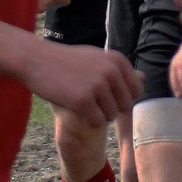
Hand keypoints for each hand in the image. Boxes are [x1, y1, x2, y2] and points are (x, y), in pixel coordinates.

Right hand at [23, 41, 141, 127]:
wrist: (37, 60)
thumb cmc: (69, 61)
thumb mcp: (97, 58)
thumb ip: (119, 70)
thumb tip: (144, 79)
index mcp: (117, 60)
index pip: (137, 91)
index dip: (122, 97)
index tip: (106, 93)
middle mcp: (111, 71)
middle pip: (125, 106)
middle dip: (110, 107)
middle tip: (91, 98)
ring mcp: (97, 86)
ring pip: (111, 116)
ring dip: (98, 113)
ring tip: (81, 99)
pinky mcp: (83, 101)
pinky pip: (97, 123)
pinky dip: (87, 119)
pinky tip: (75, 106)